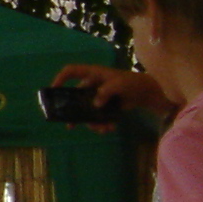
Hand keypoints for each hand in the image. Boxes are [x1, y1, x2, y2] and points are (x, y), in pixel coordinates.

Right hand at [51, 63, 167, 123]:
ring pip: (87, 111)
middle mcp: (92, 85)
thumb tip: (95, 104)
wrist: (148, 93)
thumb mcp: (119, 84)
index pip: (71, 71)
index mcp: (93, 74)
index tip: (53, 90)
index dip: (60, 79)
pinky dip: (102, 124)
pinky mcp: (105, 106)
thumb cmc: (132, 82)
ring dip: (92, 122)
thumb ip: (106, 92)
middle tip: (70, 125)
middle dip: (73, 112)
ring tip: (101, 130)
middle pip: (75, 97)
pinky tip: (109, 128)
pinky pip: (97, 116)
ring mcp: (98, 96)